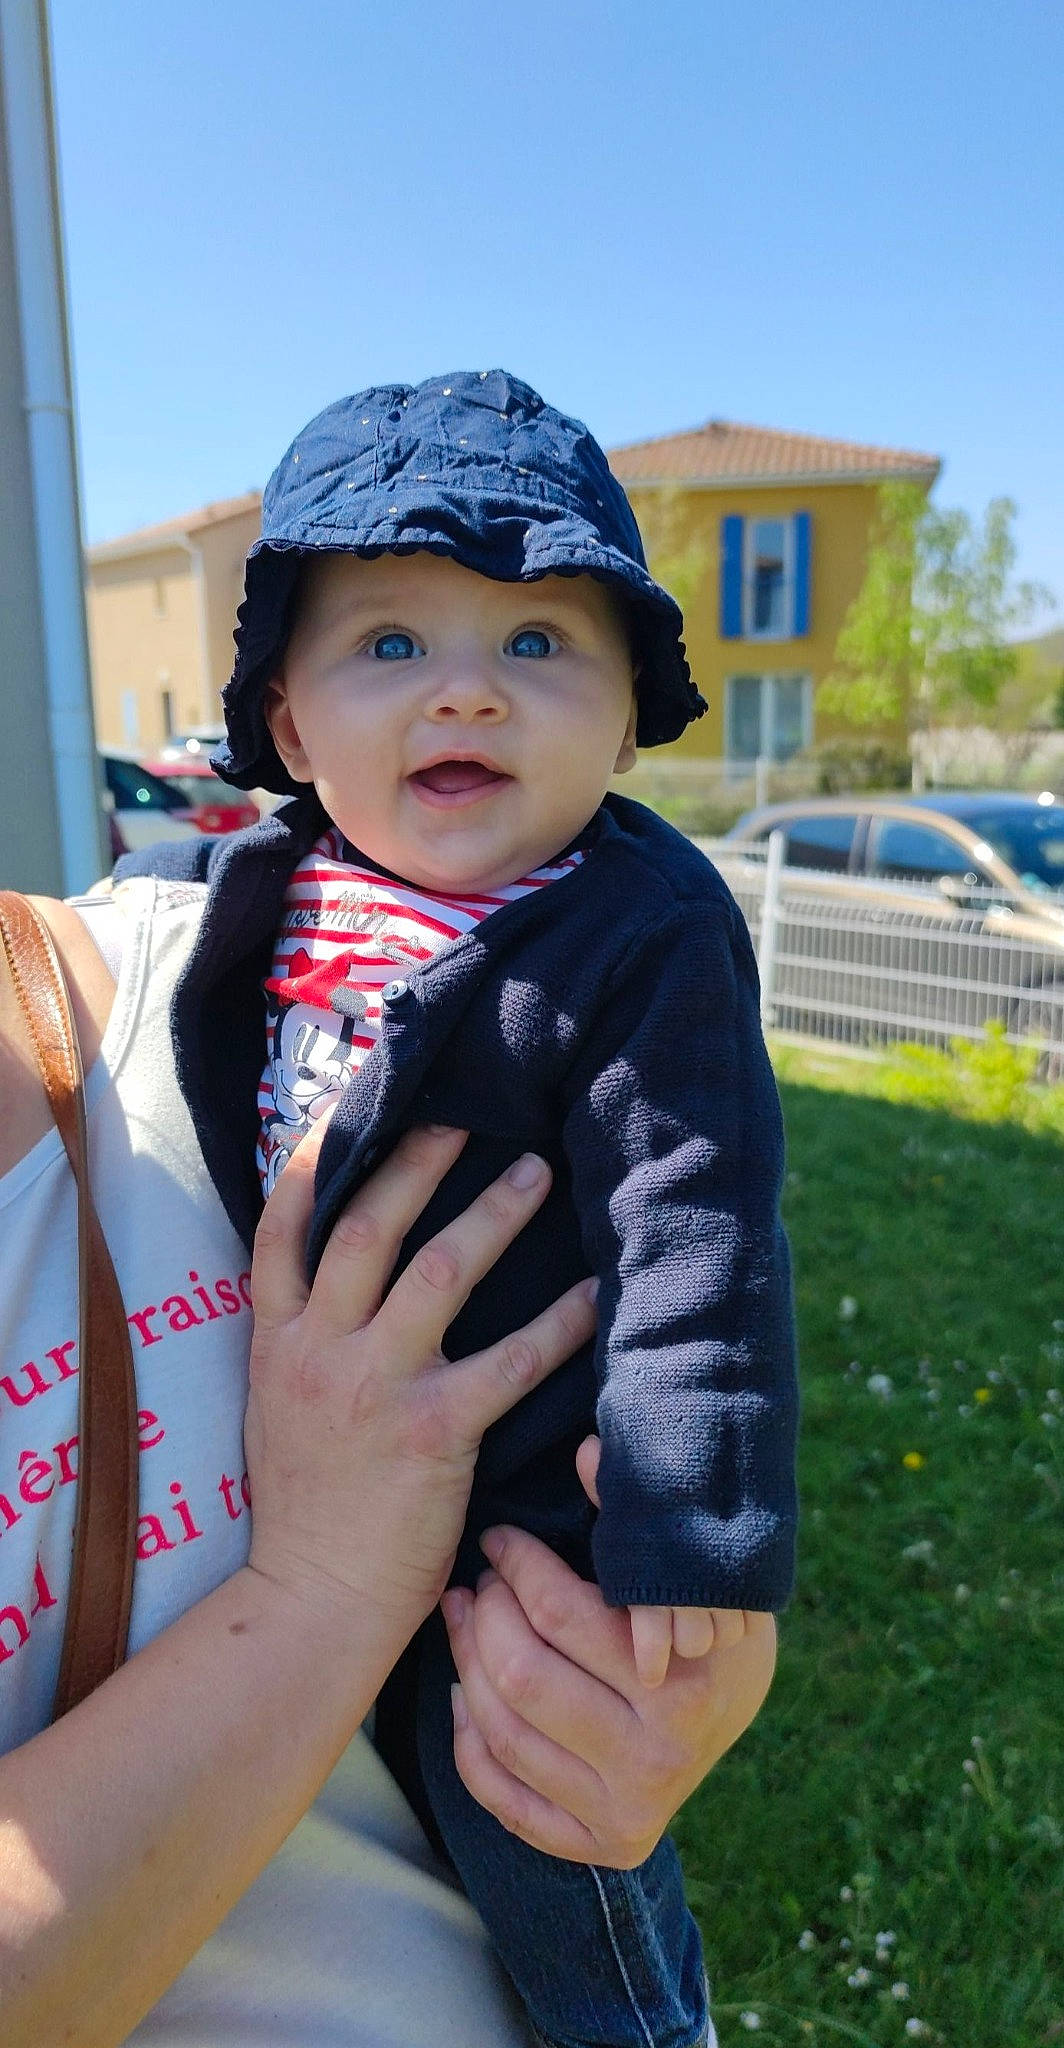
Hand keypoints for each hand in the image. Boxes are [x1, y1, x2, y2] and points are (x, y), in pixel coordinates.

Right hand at [244, 1119, 597, 1645]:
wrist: (312, 1601)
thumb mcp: (279, 1404)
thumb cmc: (308, 1504)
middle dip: (417, 1161)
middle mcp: (319, 1350)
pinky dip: (557, 1323)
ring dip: (494, 1215)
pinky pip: (508, 1361)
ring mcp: (374, 1388)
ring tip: (539, 1173)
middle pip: (365, 1227)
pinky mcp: (433, 1434)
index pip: (282, 1227)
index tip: (355, 1103)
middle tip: (467, 1114)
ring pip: (438, 1273)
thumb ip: (305, 1336)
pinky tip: (593, 1292)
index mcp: (276, 1341)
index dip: (316, 1159)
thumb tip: (342, 1275)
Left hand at [443, 1439, 775, 1866]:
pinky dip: (469, 1739)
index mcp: (685, 1689)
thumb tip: (585, 1451)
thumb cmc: (711, 1629)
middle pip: (521, 1674)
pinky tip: (464, 1689)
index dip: (517, 1565)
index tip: (500, 1538)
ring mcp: (622, 1809)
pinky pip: (500, 1794)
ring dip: (466, 1661)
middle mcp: (656, 1759)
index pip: (562, 1616)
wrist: (733, 1723)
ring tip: (462, 1613)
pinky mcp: (594, 1843)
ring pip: (501, 1729)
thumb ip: (639, 1521)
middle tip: (479, 1576)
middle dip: (486, 1611)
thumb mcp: (697, 1575)